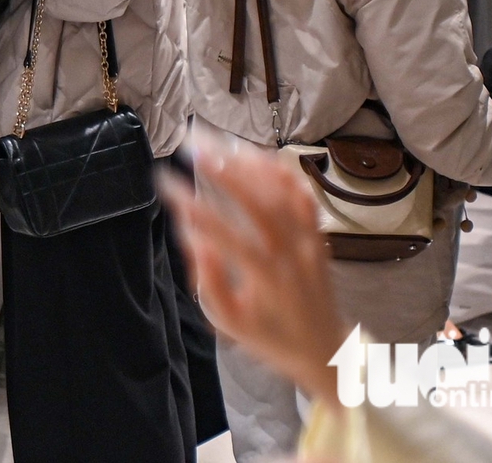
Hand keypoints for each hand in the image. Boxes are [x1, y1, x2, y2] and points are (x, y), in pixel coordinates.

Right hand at [160, 132, 350, 405]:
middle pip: (259, 201)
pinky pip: (303, 195)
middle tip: (190, 145)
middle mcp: (291, 254)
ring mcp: (309, 241)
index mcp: (265, 279)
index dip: (191, 205)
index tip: (165, 180)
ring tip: (217, 141)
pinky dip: (280, 170)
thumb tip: (194, 238)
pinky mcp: (318, 234)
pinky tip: (255, 155)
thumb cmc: (270, 337)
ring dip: (249, 161)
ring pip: (284, 192)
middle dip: (223, 169)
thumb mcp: (230, 322)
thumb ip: (210, 281)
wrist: (326, 350)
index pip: (223, 233)